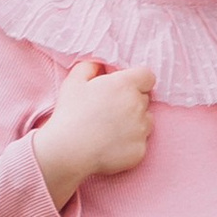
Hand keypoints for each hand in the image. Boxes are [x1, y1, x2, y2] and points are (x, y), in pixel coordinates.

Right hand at [31, 58, 153, 207]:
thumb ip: (92, 66)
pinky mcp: (140, 150)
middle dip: (133, 101)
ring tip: (112, 128)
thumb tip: (101, 65)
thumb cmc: (70, 114)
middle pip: (145, 99)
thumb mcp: (75, 81)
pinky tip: (112, 144)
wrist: (69, 151)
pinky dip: (131, 143)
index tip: (125, 88)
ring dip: (135, 122)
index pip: (147, 76)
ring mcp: (141, 129)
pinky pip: (141, 143)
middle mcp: (138, 105)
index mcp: (125, 85)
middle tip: (112, 110)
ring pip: (146, 121)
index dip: (138, 81)